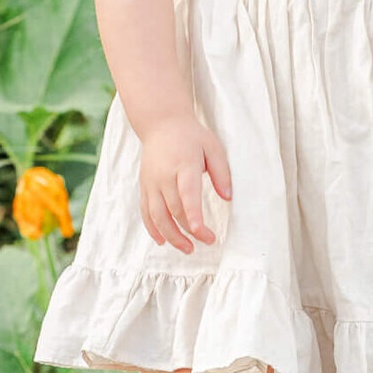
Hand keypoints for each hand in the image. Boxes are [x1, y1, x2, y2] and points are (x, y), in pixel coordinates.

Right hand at [138, 113, 231, 254]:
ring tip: (188, 249)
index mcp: (184, 164)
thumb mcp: (213, 147)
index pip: (187, 193)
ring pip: (157, 215)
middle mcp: (164, 175)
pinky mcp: (144, 187)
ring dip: (171, 236)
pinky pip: (145, 212)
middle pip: (174, 209)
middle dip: (190, 230)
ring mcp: (151, 182)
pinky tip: (163, 241)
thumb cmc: (191, 136)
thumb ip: (222, 172)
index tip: (201, 232)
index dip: (193, 214)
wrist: (161, 124)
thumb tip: (228, 197)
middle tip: (208, 241)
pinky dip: (152, 229)